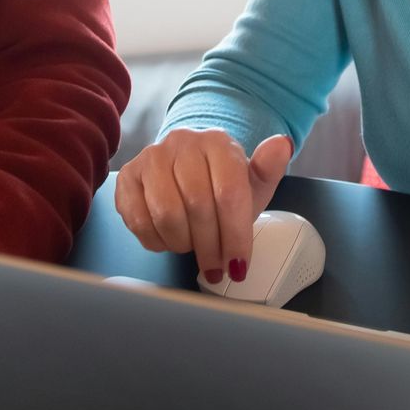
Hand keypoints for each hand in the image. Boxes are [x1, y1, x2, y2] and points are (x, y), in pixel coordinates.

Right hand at [114, 129, 293, 282]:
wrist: (187, 167)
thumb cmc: (221, 182)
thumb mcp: (252, 182)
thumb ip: (268, 169)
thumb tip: (281, 145)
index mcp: (217, 142)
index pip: (228, 193)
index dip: (234, 235)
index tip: (239, 264)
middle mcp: (181, 142)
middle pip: (197, 206)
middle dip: (210, 246)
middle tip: (217, 267)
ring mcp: (150, 157)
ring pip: (166, 214)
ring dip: (183, 243)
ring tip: (193, 247)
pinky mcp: (127, 177)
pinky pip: (139, 220)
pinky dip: (157, 241)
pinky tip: (170, 239)